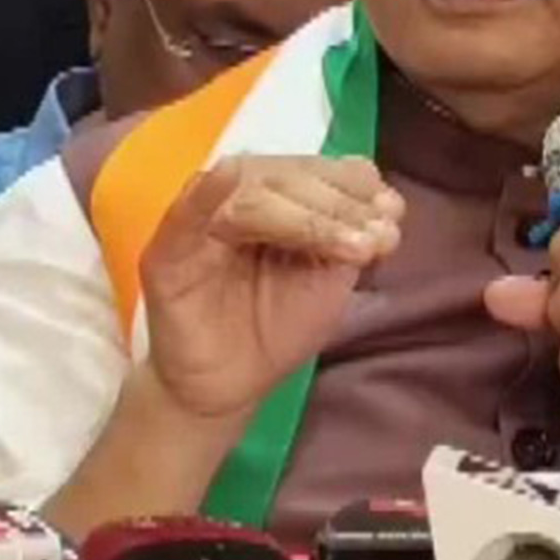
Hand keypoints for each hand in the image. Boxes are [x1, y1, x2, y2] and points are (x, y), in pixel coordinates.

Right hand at [139, 155, 404, 423]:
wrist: (227, 389)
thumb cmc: (276, 328)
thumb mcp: (328, 280)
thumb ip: (351, 238)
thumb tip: (388, 199)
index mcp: (275, 197)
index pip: (312, 170)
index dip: (352, 185)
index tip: (392, 214)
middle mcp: (237, 197)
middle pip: (285, 176)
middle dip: (336, 203)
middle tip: (376, 236)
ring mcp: (200, 221)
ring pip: (250, 193)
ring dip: (304, 212)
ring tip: (349, 242)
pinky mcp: (166, 252)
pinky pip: (184, 215)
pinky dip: (205, 194)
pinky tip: (228, 177)